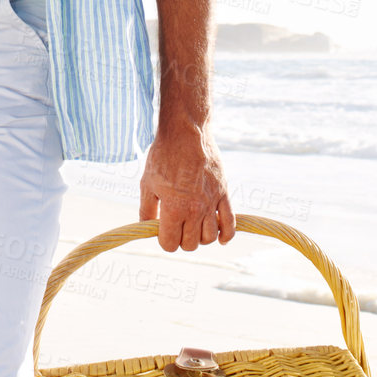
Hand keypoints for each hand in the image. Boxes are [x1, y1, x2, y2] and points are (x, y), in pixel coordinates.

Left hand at [139, 120, 235, 252]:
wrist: (186, 133)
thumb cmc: (163, 156)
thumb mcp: (147, 183)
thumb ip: (146, 210)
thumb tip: (148, 229)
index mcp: (174, 208)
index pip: (170, 244)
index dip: (164, 240)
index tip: (162, 231)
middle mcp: (194, 209)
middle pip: (190, 244)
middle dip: (181, 240)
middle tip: (176, 226)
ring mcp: (211, 202)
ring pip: (209, 238)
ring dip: (200, 237)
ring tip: (193, 227)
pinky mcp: (223, 194)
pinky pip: (230, 223)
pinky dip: (226, 235)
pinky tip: (220, 238)